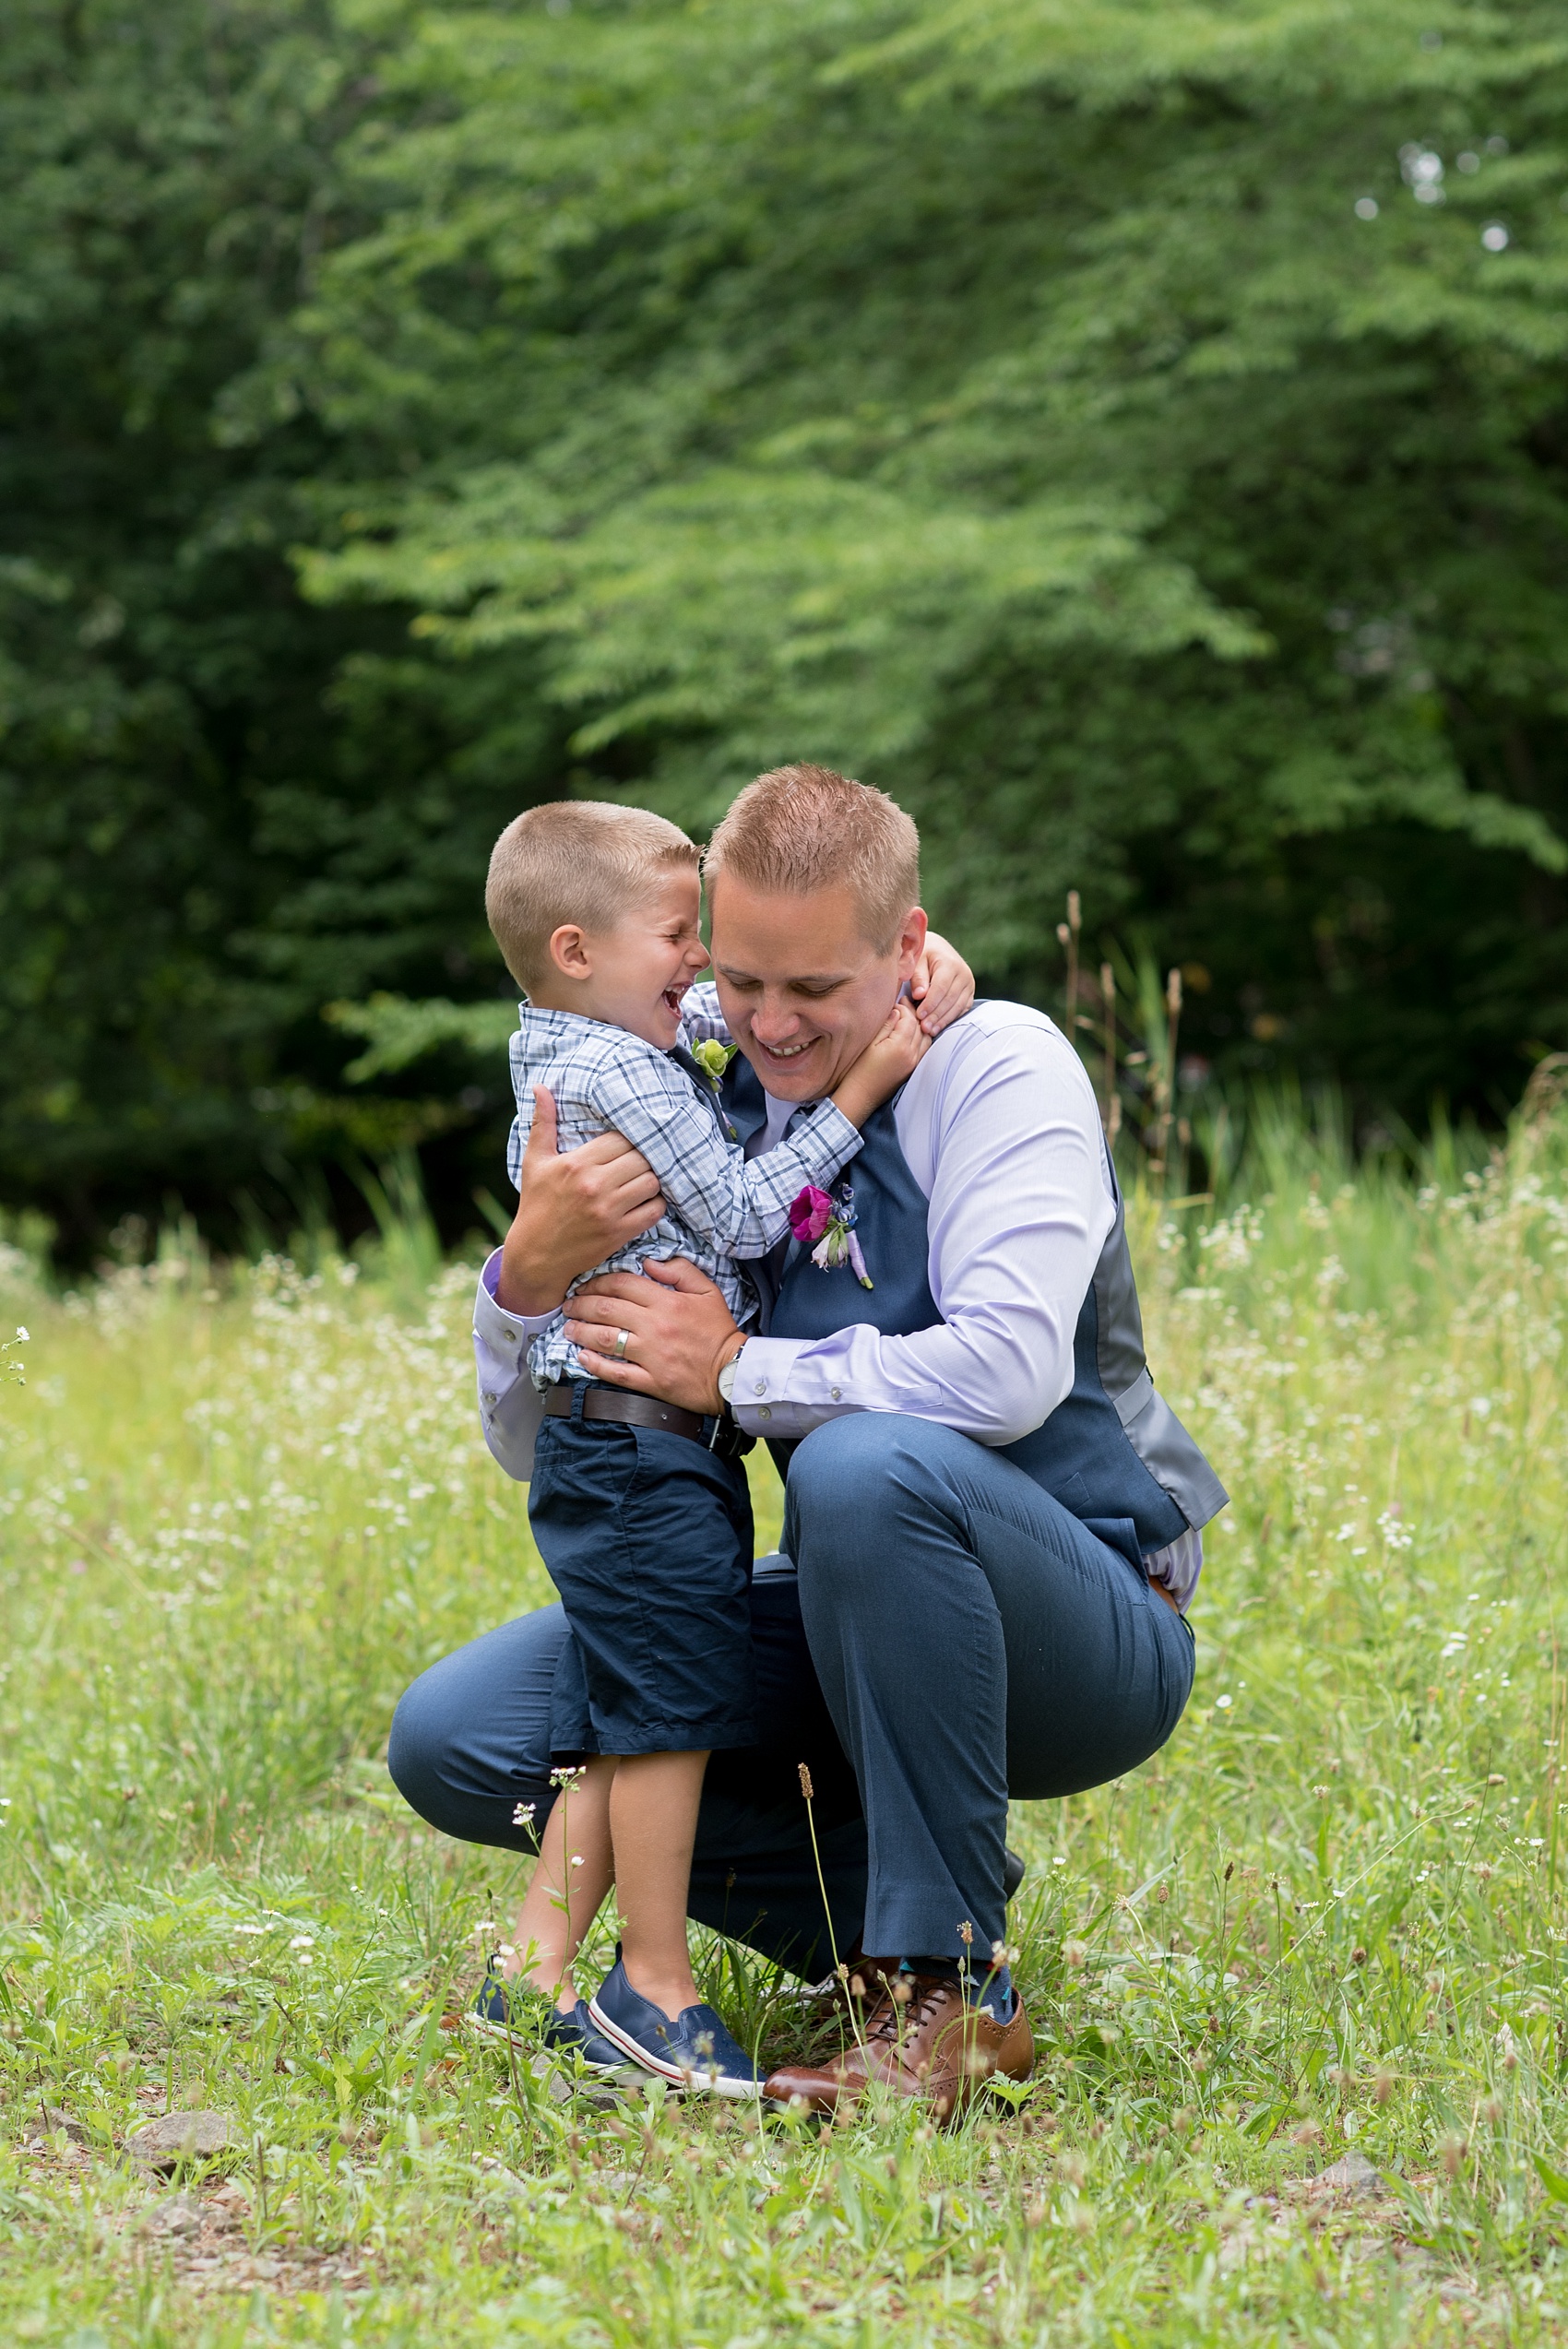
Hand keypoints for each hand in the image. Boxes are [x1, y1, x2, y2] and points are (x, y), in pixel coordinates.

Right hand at [495, 1086, 664, 1316]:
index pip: (621, 1138)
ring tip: (645, 1178)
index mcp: (576, 1163)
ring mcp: (608, 1210)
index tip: (630, 1143)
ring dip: (654, 1179)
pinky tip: (647, 1200)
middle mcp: (594, 1185)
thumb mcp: (535, 1161)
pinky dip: (657, 1204)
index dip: (631, 1138)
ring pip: (652, 1182)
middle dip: (645, 1157)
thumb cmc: (536, 1204)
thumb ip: (543, 1123)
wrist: (536, 1255)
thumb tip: (541, 1086)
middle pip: (642, 1158)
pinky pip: (654, 1211)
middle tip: (642, 1160)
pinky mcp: (619, 1233)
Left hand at [563, 1257, 743, 1415]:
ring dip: (581, 1332)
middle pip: (606, 1310)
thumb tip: (649, 1262)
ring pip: (604, 1339)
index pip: (622, 1285)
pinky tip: (581, 1357)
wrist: (733, 1372)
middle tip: (568, 1305)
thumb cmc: (719, 1331)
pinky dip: (594, 1364)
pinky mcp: (650, 1381)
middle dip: (580, 1305)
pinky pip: (616, 1372)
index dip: (597, 1283)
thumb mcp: (707, 1291)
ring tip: (569, 1328)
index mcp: (667, 1302)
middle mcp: (654, 1327)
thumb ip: (680, 1270)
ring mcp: (651, 1356)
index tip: (585, 1286)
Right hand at [829, 998, 930, 1126]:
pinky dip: (921, 1037)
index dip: (903, 1007)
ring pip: (926, 1037)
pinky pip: (924, 1049)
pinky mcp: (912, 1070)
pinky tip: (912, 1033)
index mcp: (900, 1046)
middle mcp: (912, 1055)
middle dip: (912, 1013)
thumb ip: (885, 1025)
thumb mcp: (869, 1043)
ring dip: (919, 1025)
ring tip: (909, 1017)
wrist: (859, 1096)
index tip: (895, 1001)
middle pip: (920, 1026)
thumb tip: (896, 1011)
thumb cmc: (858, 1070)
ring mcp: (914, 1063)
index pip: (909, 1019)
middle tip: (903, 1003)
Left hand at [910, 930, 974, 1035]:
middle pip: (950, 999)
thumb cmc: (924, 956)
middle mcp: (964, 973)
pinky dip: (950, 1019)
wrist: (939, 950)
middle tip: (924, 1027)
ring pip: (958, 1006)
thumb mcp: (917, 961)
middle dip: (936, 1015)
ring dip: (943, 1020)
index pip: (941, 987)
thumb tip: (919, 995)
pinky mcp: (970, 993)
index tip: (919, 1015)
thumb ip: (917, 977)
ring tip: (930, 1030)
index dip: (930, 1003)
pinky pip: (962, 1009)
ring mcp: (969, 984)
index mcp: (950, 963)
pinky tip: (939, 1026)